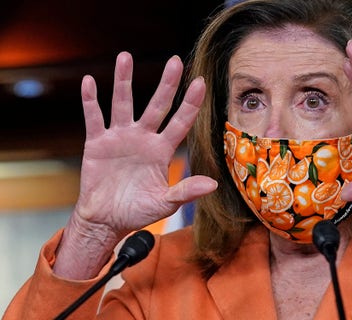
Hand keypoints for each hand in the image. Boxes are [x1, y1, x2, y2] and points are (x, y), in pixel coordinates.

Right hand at [54, 52, 216, 278]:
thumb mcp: (165, 203)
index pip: (180, 122)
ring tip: (125, 56)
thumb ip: (186, 191)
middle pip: (157, 105)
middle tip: (175, 60)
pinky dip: (91, 100)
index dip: (190, 103)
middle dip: (166, 84)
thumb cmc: (138, 211)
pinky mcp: (97, 143)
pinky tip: (90, 81)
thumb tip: (213, 184)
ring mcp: (120, 138)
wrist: (107, 220)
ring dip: (123, 81)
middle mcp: (144, 138)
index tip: (200, 82)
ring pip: (123, 103)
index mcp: (163, 150)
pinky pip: (94, 118)